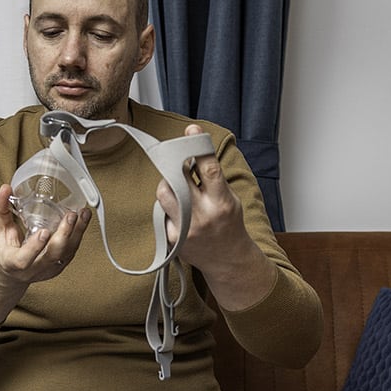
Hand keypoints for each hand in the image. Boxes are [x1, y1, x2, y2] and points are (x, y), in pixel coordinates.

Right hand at [0, 183, 90, 284]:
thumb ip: (1, 209)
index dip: (35, 247)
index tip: (44, 231)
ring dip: (77, 233)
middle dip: (64, 235)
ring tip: (83, 214)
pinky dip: (79, 234)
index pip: (24, 259)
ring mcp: (48, 269)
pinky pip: (72, 251)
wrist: (11, 273)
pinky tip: (83, 220)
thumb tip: (5, 188)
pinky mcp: (59, 266)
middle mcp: (33, 269)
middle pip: (52, 255)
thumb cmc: (4, 250)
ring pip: (66, 253)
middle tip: (70, 216)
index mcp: (13, 262)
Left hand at [156, 126, 267, 283]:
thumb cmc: (229, 225)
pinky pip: (161, 211)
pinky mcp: (172, 239)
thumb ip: (211, 180)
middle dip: (175, 166)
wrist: (228, 260)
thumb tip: (189, 154)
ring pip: (164, 193)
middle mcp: (203, 215)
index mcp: (222, 202)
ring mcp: (185, 229)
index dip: (199, 146)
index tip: (192, 130)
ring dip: (168, 185)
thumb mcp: (229, 198)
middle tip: (178, 163)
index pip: (209, 168)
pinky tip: (180, 214)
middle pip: (178, 179)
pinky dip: (168, 207)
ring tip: (180, 191)